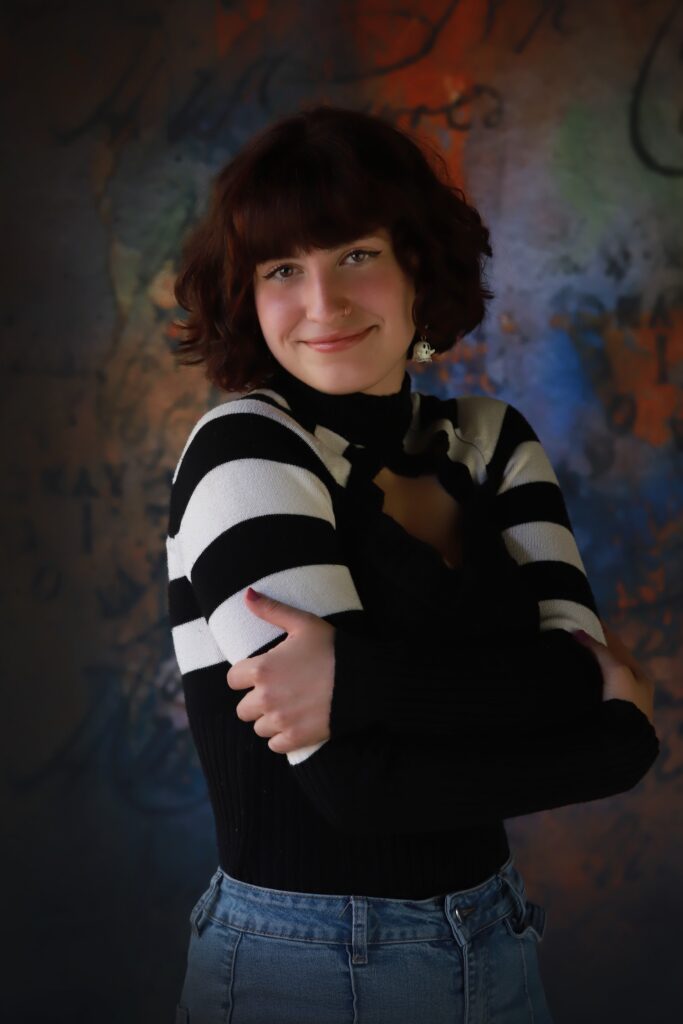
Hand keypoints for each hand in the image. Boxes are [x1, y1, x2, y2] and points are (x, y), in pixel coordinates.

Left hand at [226, 587, 335, 753]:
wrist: (364, 680)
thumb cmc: (333, 648)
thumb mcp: (303, 623)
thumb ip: (271, 610)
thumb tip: (247, 595)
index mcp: (262, 669)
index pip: (232, 680)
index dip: (247, 676)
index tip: (264, 674)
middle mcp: (265, 697)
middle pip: (243, 708)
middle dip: (257, 701)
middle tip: (280, 691)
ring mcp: (280, 720)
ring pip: (259, 727)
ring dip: (270, 720)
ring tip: (290, 707)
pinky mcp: (295, 738)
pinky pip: (274, 745)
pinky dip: (283, 737)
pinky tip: (297, 723)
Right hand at [572, 628, 654, 725]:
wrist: (621, 743)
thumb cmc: (624, 704)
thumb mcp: (616, 670)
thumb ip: (598, 649)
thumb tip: (576, 632)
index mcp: (640, 677)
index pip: (618, 647)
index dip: (601, 632)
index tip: (584, 621)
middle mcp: (632, 690)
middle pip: (609, 662)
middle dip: (592, 650)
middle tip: (571, 638)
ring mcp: (619, 704)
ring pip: (600, 678)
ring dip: (587, 667)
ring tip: (567, 657)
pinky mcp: (606, 717)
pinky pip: (593, 692)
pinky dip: (584, 682)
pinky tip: (572, 681)